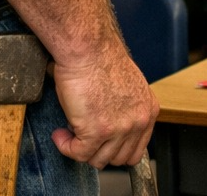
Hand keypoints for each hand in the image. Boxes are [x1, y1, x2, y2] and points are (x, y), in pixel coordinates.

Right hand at [51, 43, 158, 167]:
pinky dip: (65, 147)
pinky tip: (60, 134)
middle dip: (98, 150)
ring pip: (97, 159)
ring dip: (80, 149)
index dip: (115, 149)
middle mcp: (137, 122)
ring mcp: (118, 129)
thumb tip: (112, 123)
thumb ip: (127, 107)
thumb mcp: (127, 84)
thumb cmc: (101, 57)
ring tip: (70, 133)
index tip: (101, 143)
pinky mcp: (96, 131)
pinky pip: (78, 154)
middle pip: (118, 158)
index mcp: (147, 110)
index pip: (136, 150)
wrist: (88, 47)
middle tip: (83, 137)